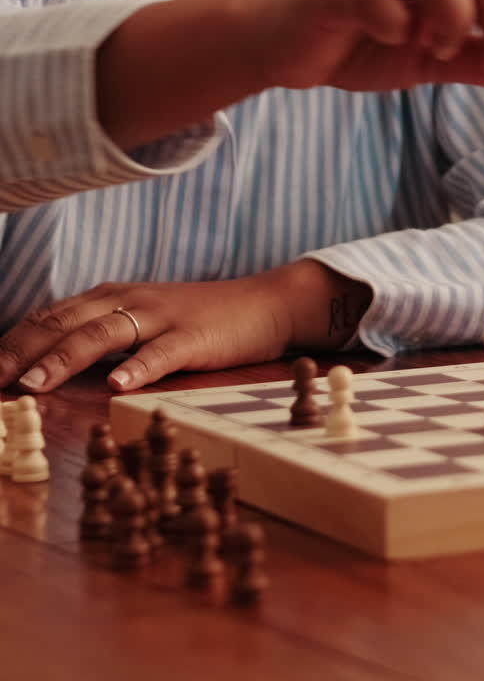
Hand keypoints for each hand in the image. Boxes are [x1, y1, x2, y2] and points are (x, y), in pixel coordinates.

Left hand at [0, 263, 366, 392]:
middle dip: (22, 351)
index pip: (51, 316)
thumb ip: (99, 336)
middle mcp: (128, 300)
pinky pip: (161, 353)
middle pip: (65, 322)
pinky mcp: (193, 337)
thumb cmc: (196, 319)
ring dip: (64, 359)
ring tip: (33, 384)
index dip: (14, 340)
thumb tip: (46, 365)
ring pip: (102, 334)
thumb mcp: (140, 320)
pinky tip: (117, 384)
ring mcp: (161, 317)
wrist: (262, 304)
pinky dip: (137, 368)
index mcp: (111, 297)